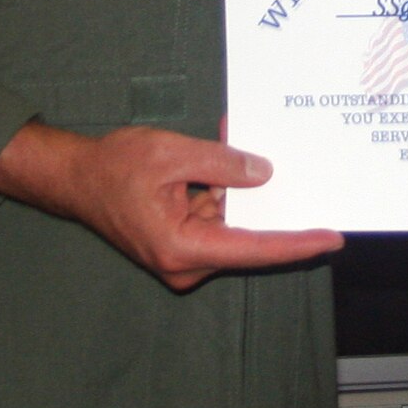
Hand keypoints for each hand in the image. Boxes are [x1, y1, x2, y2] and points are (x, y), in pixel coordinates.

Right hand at [0, 120, 342, 290]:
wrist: (75, 177)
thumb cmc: (114, 167)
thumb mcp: (172, 153)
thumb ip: (221, 164)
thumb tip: (263, 174)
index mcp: (182, 247)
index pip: (254, 249)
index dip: (296, 243)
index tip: (331, 237)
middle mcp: (185, 262)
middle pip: (246, 238)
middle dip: (268, 203)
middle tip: (303, 175)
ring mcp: (182, 255)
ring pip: (230, 223)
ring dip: (238, 190)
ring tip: (244, 146)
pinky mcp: (179, 242)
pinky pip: (214, 217)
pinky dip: (221, 190)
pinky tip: (226, 155)